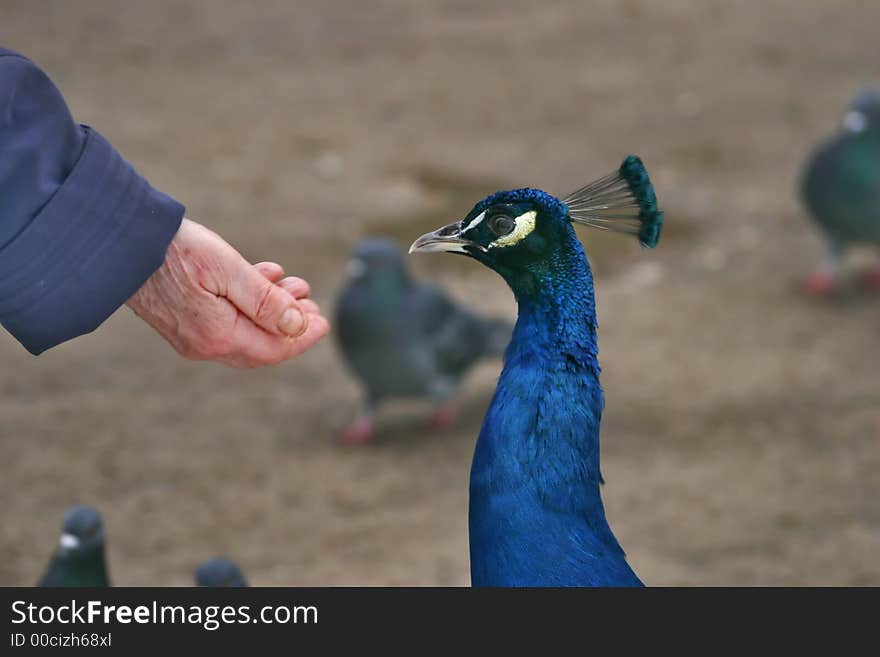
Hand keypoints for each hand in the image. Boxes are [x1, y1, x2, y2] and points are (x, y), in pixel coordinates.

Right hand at [126, 218, 329, 366]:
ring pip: (245, 332)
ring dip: (273, 311)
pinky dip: (250, 304)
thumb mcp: (228, 270)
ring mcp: (191, 336)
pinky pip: (226, 321)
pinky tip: (264, 277)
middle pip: (261, 346)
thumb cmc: (175, 250)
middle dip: (291, 327)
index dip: (302, 337)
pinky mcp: (182, 321)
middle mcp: (204, 344)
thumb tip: (297, 325)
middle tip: (312, 306)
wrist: (119, 241)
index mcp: (218, 336)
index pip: (273, 349)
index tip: (324, 322)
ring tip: (294, 287)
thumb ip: (265, 301)